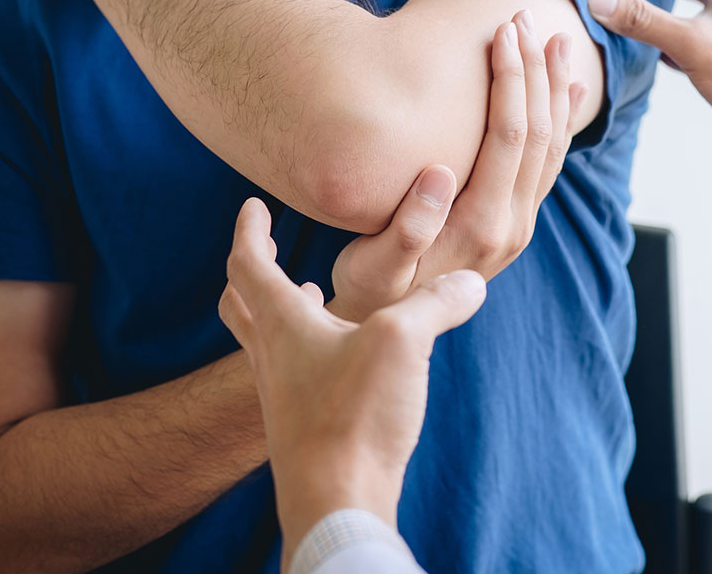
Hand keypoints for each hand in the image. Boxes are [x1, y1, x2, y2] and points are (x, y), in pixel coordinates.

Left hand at [218, 198, 486, 567]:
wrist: (337, 503)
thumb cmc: (354, 417)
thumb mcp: (404, 340)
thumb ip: (438, 301)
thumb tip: (470, 281)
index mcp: (283, 322)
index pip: (248, 263)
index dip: (249, 230)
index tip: (254, 207)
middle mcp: (273, 356)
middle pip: (241, 304)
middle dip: (251, 271)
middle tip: (266, 252)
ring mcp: (285, 395)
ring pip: (266, 340)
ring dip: (281, 310)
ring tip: (313, 295)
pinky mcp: (305, 425)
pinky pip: (295, 373)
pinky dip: (311, 348)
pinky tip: (348, 358)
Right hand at [329, 10, 585, 321]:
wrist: (392, 331)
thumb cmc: (371, 292)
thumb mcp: (373, 269)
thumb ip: (406, 229)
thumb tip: (438, 173)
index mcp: (482, 225)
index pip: (509, 137)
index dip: (509, 79)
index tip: (502, 32)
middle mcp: (511, 225)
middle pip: (539, 133)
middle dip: (534, 70)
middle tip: (525, 17)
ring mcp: (519, 226)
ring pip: (552, 146)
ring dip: (554, 89)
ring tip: (557, 40)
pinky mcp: (515, 224)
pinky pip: (548, 165)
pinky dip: (560, 122)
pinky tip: (565, 92)